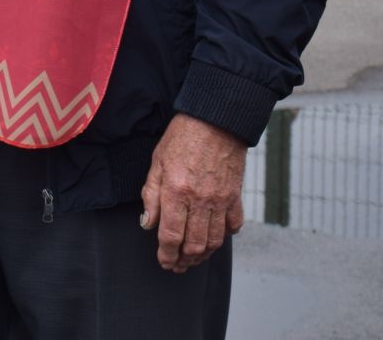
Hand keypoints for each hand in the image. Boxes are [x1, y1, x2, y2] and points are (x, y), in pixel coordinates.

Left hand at [140, 114, 245, 272]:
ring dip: (202, 254)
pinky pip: (233, 225)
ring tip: (194, 257)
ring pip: (213, 241)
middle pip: (193, 245)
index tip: (164, 261)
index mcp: (176, 192)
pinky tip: (215, 235)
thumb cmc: (183, 136)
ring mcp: (220, 200)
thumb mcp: (158, 162)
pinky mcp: (235, 196)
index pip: (170, 237)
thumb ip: (151, 195)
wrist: (216, 118)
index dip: (166, 255)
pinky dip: (224, 235)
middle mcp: (199, 201)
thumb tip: (147, 223)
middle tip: (177, 264)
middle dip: (184, 261)